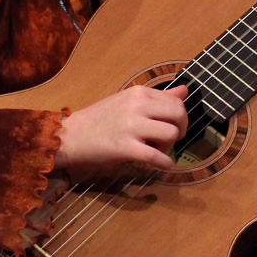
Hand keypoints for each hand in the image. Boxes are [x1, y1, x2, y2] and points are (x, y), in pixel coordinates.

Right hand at [53, 84, 187, 172]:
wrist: (71, 135)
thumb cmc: (101, 118)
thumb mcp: (129, 101)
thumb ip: (158, 97)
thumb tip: (185, 90)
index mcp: (139, 92)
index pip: (176, 100)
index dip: (180, 116)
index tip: (172, 126)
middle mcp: (137, 105)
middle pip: (178, 114)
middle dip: (181, 129)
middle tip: (170, 140)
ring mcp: (131, 126)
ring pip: (171, 134)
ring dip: (169, 146)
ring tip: (157, 150)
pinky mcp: (125, 147)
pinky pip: (156, 157)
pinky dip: (165, 164)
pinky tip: (162, 166)